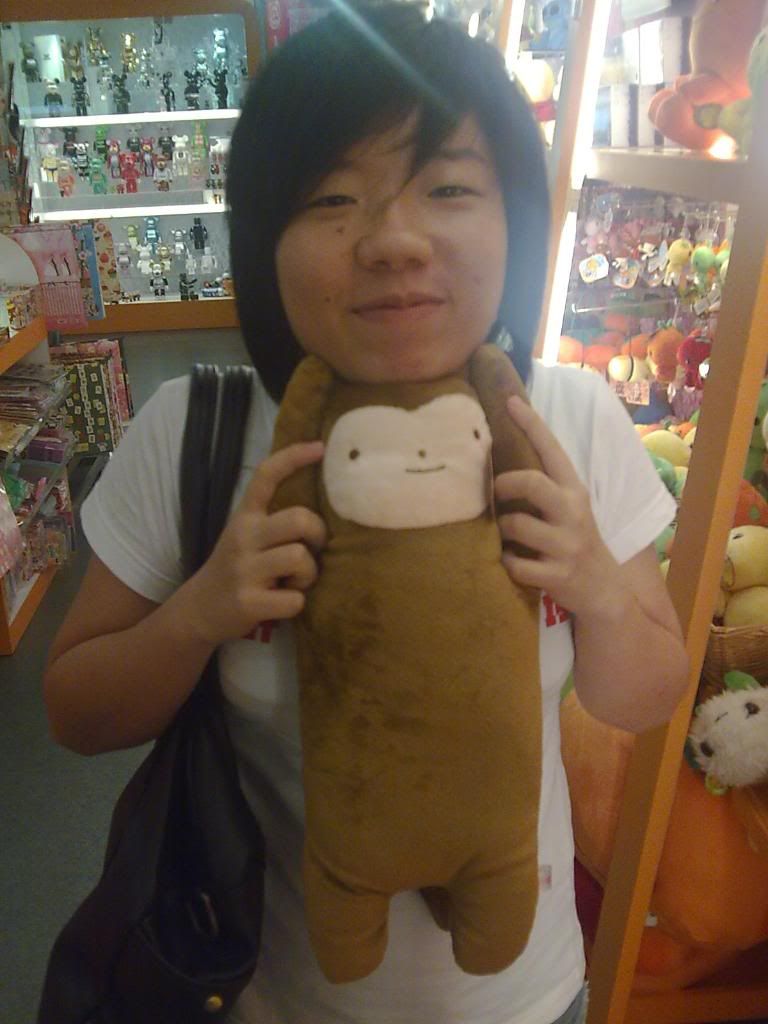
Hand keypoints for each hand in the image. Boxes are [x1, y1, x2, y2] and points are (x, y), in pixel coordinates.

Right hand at [183, 442, 325, 645]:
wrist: (199, 610)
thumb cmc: (237, 568)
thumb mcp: (247, 535)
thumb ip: (275, 519)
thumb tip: (327, 506)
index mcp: (245, 516)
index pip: (266, 475)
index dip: (294, 457)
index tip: (320, 447)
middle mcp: (243, 536)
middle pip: (300, 519)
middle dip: (317, 534)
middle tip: (312, 549)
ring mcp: (244, 570)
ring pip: (300, 558)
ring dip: (308, 574)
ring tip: (293, 581)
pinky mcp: (248, 602)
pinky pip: (294, 599)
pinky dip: (296, 603)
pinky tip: (281, 602)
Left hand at [495, 396, 621, 617]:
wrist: (604, 590)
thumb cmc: (574, 540)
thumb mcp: (568, 507)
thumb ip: (543, 485)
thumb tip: (499, 456)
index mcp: (574, 490)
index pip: (552, 449)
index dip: (531, 423)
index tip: (509, 400)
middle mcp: (573, 513)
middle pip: (532, 483)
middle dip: (504, 483)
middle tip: (494, 489)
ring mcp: (566, 545)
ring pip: (516, 525)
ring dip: (501, 528)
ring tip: (503, 533)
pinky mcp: (557, 575)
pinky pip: (515, 564)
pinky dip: (506, 563)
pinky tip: (511, 562)